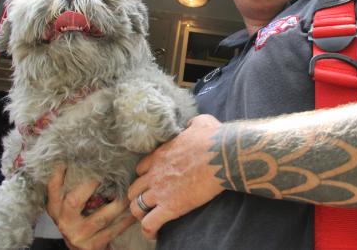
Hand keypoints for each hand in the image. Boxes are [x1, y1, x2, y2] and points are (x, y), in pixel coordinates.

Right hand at [47, 165, 135, 249]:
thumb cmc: (79, 222)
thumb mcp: (69, 208)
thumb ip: (75, 189)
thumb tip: (92, 161)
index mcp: (56, 208)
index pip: (53, 187)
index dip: (59, 172)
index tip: (69, 157)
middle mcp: (64, 221)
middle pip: (74, 200)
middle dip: (92, 185)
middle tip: (108, 172)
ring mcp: (78, 235)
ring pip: (101, 217)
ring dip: (119, 204)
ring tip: (130, 192)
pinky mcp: (92, 246)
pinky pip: (113, 230)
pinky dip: (126, 220)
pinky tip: (134, 212)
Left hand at [127, 114, 224, 238]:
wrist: (222, 155)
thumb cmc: (214, 138)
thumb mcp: (200, 123)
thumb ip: (190, 124)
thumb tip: (192, 125)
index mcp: (160, 154)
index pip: (140, 169)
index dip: (145, 177)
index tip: (152, 182)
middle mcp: (155, 173)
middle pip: (134, 189)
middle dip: (138, 196)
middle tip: (148, 202)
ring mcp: (160, 191)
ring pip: (136, 207)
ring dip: (141, 214)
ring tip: (149, 219)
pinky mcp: (170, 207)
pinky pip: (149, 224)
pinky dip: (149, 231)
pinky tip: (154, 234)